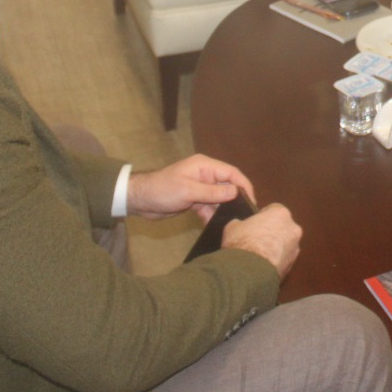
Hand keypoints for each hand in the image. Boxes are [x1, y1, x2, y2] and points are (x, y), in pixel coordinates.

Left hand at [126, 154, 256, 222]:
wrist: (140, 200)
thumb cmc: (163, 190)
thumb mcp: (188, 191)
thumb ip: (212, 192)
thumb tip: (236, 192)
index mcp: (205, 166)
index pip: (231, 173)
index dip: (243, 185)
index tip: (251, 201)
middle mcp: (205, 175)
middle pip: (227, 186)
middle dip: (236, 199)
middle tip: (245, 214)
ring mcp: (200, 188)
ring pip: (219, 199)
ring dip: (223, 210)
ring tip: (233, 222)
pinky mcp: (194, 200)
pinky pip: (209, 207)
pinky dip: (212, 215)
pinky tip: (216, 225)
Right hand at [222, 202, 301, 277]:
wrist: (247, 273)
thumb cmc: (241, 243)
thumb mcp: (233, 226)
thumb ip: (241, 222)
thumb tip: (241, 225)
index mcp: (281, 213)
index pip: (273, 209)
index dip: (262, 216)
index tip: (253, 224)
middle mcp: (293, 229)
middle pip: (282, 227)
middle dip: (272, 231)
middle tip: (256, 239)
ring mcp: (295, 248)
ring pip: (285, 244)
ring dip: (275, 247)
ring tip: (258, 255)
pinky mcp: (292, 266)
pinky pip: (283, 259)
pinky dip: (275, 261)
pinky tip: (262, 266)